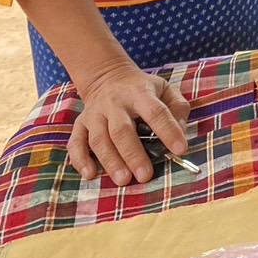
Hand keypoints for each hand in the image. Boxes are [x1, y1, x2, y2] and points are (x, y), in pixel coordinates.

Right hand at [68, 61, 190, 185]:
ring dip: (111, 161)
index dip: (169, 130)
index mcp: (140, 93)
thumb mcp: (165, 89)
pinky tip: (90, 174)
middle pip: (122, 130)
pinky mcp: (80, 124)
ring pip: (99, 139)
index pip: (156, 112)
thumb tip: (181, 134)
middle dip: (134, 155)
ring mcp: (95, 114)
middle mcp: (115, 103)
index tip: (180, 150)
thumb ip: (178, 108)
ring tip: (124, 179)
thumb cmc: (143, 89)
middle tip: (145, 175)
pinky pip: (76, 143)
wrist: (107, 77)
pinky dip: (81, 160)